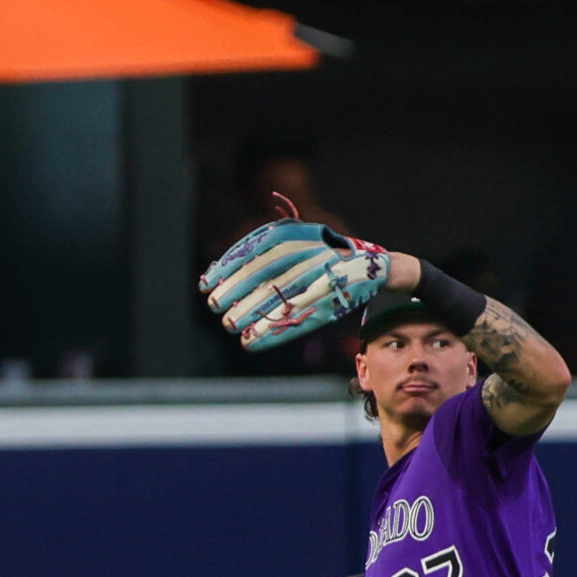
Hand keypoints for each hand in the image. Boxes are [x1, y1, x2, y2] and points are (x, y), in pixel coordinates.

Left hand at [200, 218, 391, 352]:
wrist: (371, 266)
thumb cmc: (321, 254)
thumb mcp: (295, 241)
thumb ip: (262, 251)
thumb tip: (217, 270)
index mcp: (295, 233)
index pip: (253, 250)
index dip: (227, 268)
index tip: (206, 284)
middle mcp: (307, 252)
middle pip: (263, 274)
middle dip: (235, 292)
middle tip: (215, 307)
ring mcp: (320, 277)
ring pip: (277, 298)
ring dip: (251, 315)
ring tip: (231, 327)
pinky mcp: (331, 303)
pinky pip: (296, 320)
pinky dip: (273, 333)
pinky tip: (253, 343)